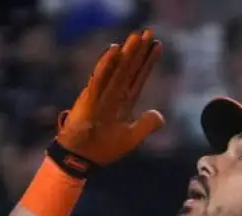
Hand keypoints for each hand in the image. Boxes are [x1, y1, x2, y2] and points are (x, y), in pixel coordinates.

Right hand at [52, 29, 164, 175]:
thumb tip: (160, 115)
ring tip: (136, 36)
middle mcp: (114, 94)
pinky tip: (115, 50)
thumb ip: (147, 125)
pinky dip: (106, 64)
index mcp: (124, 101)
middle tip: (148, 31)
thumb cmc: (104, 147)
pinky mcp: (90, 97)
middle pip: (130, 68)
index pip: (139, 77)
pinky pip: (99, 78)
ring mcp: (102, 94)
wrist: (82, 158)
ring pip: (117, 69)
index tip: (157, 45)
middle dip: (139, 51)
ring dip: (127, 53)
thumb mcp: (132, 137)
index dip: (148, 62)